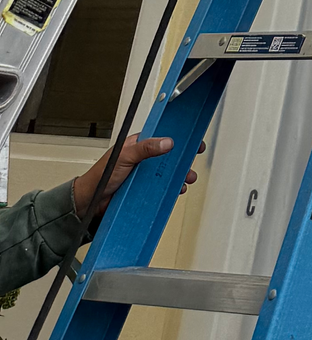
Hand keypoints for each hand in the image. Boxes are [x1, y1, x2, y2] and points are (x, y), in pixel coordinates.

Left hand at [71, 135, 199, 218]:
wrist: (90, 202)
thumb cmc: (101, 175)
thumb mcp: (124, 156)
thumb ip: (145, 148)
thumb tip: (166, 142)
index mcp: (138, 145)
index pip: (162, 137)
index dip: (177, 137)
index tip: (192, 139)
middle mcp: (143, 160)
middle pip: (168, 156)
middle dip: (182, 160)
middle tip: (192, 161)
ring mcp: (144, 176)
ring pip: (167, 174)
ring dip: (179, 176)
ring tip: (186, 179)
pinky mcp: (144, 191)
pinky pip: (161, 189)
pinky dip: (170, 190)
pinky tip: (176, 191)